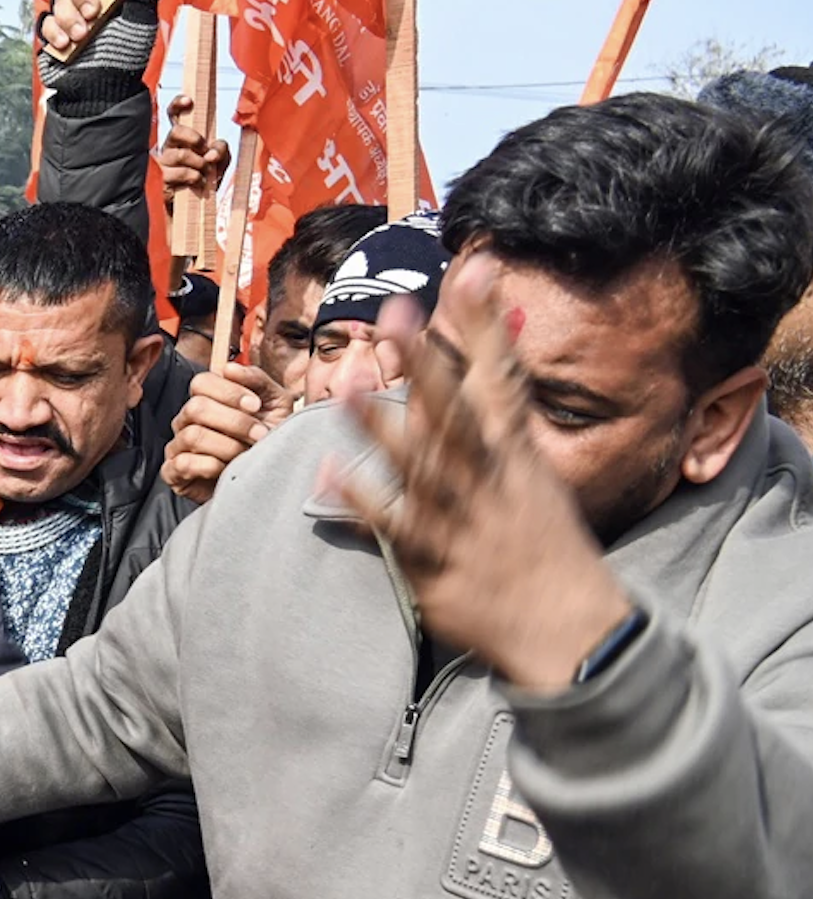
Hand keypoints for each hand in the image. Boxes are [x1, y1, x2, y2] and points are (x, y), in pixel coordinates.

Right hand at [159, 93, 231, 197]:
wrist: (193, 208)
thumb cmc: (204, 179)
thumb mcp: (220, 162)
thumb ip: (221, 150)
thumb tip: (212, 153)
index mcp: (180, 138)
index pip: (173, 115)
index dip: (177, 104)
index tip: (189, 102)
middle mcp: (168, 146)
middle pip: (176, 131)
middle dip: (195, 139)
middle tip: (204, 149)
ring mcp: (161, 163)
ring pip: (181, 154)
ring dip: (199, 163)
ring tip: (204, 173)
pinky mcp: (160, 180)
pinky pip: (180, 173)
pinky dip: (195, 178)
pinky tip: (198, 184)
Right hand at [164, 361, 291, 502]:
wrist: (266, 479)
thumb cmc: (267, 440)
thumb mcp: (274, 404)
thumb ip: (257, 380)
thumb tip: (231, 368)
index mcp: (207, 400)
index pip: (201, 382)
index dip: (229, 392)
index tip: (255, 405)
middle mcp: (187, 420)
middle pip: (196, 408)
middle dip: (234, 422)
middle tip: (259, 434)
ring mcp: (177, 446)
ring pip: (193, 435)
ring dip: (227, 446)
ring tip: (247, 454)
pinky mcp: (173, 473)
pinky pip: (182, 463)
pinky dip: (210, 466)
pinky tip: (226, 470)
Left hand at [334, 267, 633, 690]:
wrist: (572, 629)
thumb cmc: (541, 544)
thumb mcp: (530, 472)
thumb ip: (501, 419)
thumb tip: (489, 369)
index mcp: (514, 451)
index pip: (501, 376)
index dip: (484, 324)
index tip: (473, 269)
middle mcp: (489, 477)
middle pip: (454, 410)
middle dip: (425, 360)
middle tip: (394, 311)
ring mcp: (461, 518)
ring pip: (417, 463)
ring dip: (380, 424)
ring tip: (344, 383)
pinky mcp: (434, 561)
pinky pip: (391, 527)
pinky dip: (359, 500)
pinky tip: (325, 472)